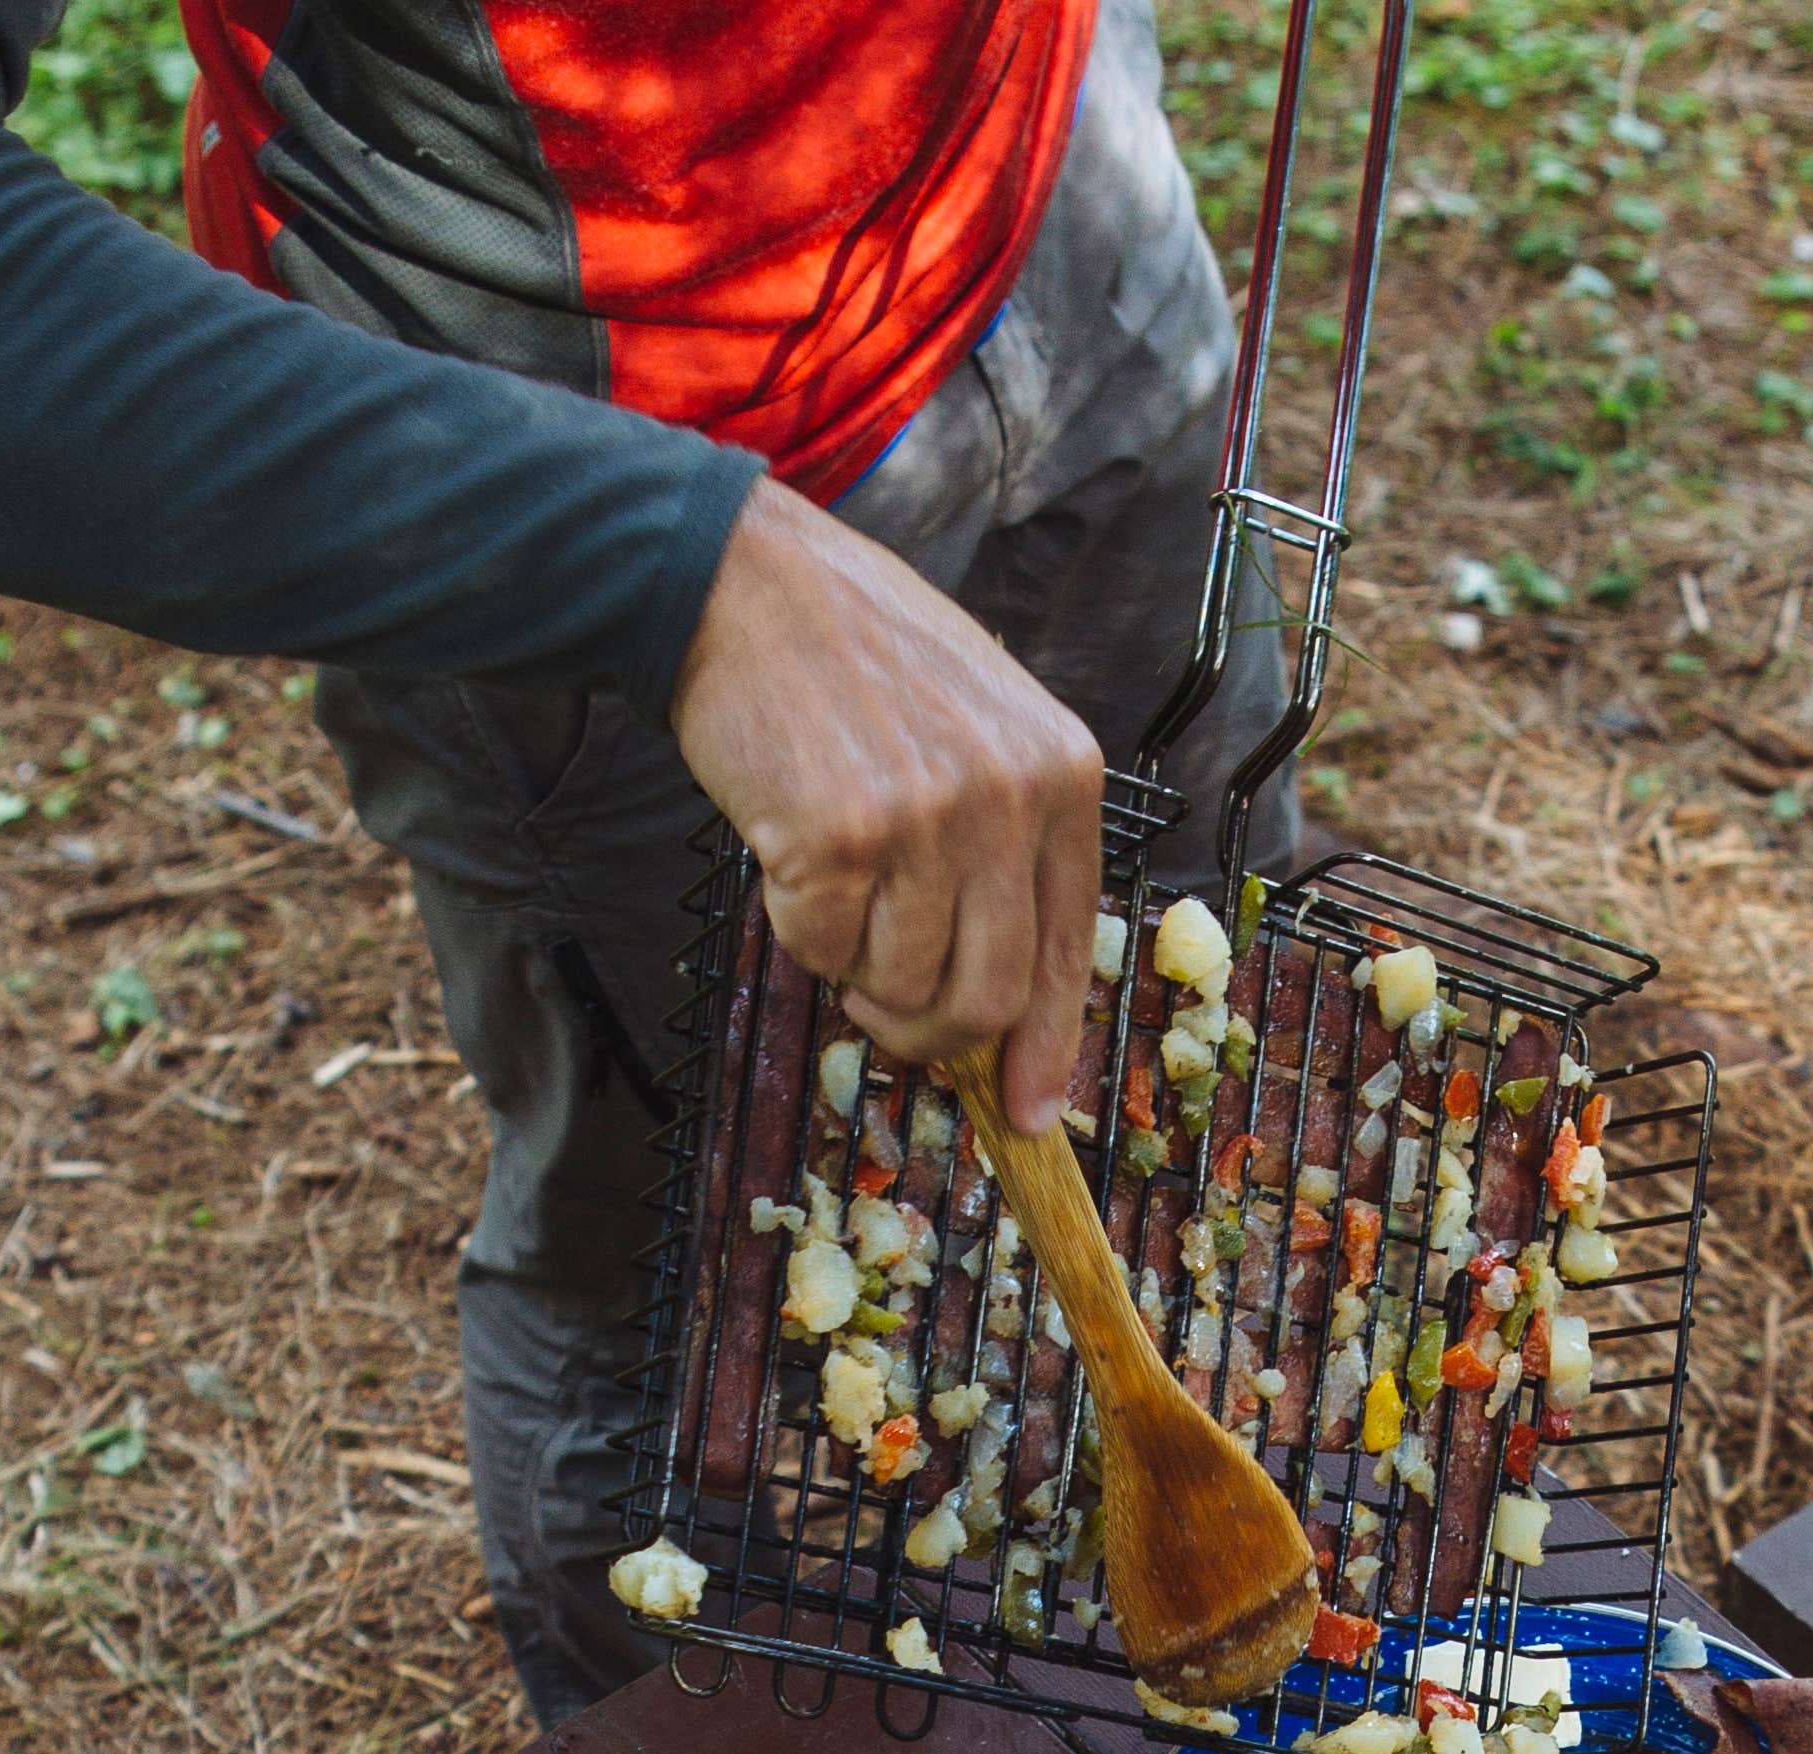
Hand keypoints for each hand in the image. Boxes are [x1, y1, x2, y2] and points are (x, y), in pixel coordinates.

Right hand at [672, 476, 1106, 1132]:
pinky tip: (794, 854)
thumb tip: (1008, 1003)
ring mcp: (928, 817)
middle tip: (886, 1012)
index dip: (1044, 1046)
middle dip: (932, 1035)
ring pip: (904, 988)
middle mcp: (1010, 796)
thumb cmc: (855, 660)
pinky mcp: (840, 836)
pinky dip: (800, 929)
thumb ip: (1009, 845)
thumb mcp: (978, 728)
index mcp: (1062, 774)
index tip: (1024, 1110)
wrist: (743, 584)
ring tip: (837, 894)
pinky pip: (824, 951)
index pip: (1069, 950)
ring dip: (857, 973)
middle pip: (989, 998)